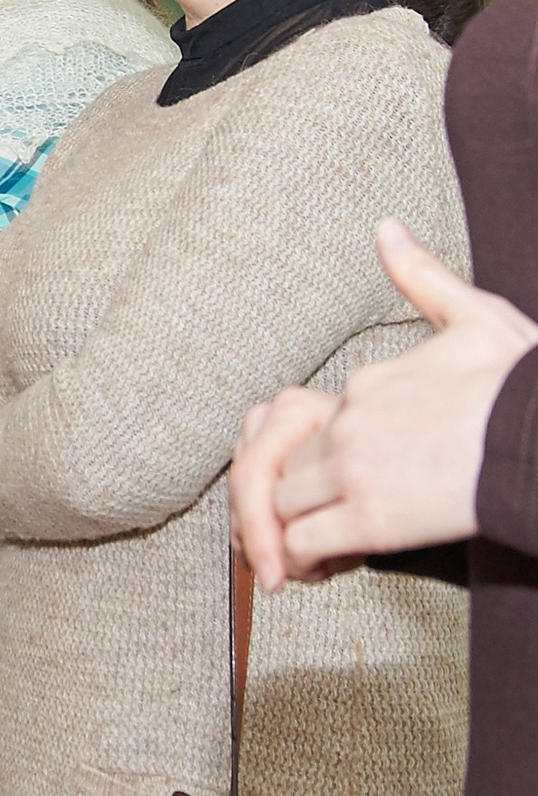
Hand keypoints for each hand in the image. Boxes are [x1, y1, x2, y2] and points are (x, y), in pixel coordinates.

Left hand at [234, 221, 535, 589]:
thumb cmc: (526, 386)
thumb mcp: (477, 318)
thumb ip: (422, 278)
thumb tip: (385, 227)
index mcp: (369, 385)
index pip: (311, 425)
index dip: (321, 459)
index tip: (343, 483)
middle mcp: (352, 424)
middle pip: (286, 464)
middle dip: (292, 496)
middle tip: (306, 524)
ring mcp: (358, 471)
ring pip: (282, 502)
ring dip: (288, 528)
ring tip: (311, 550)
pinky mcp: (373, 519)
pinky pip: (302, 542)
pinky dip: (300, 558)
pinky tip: (318, 568)